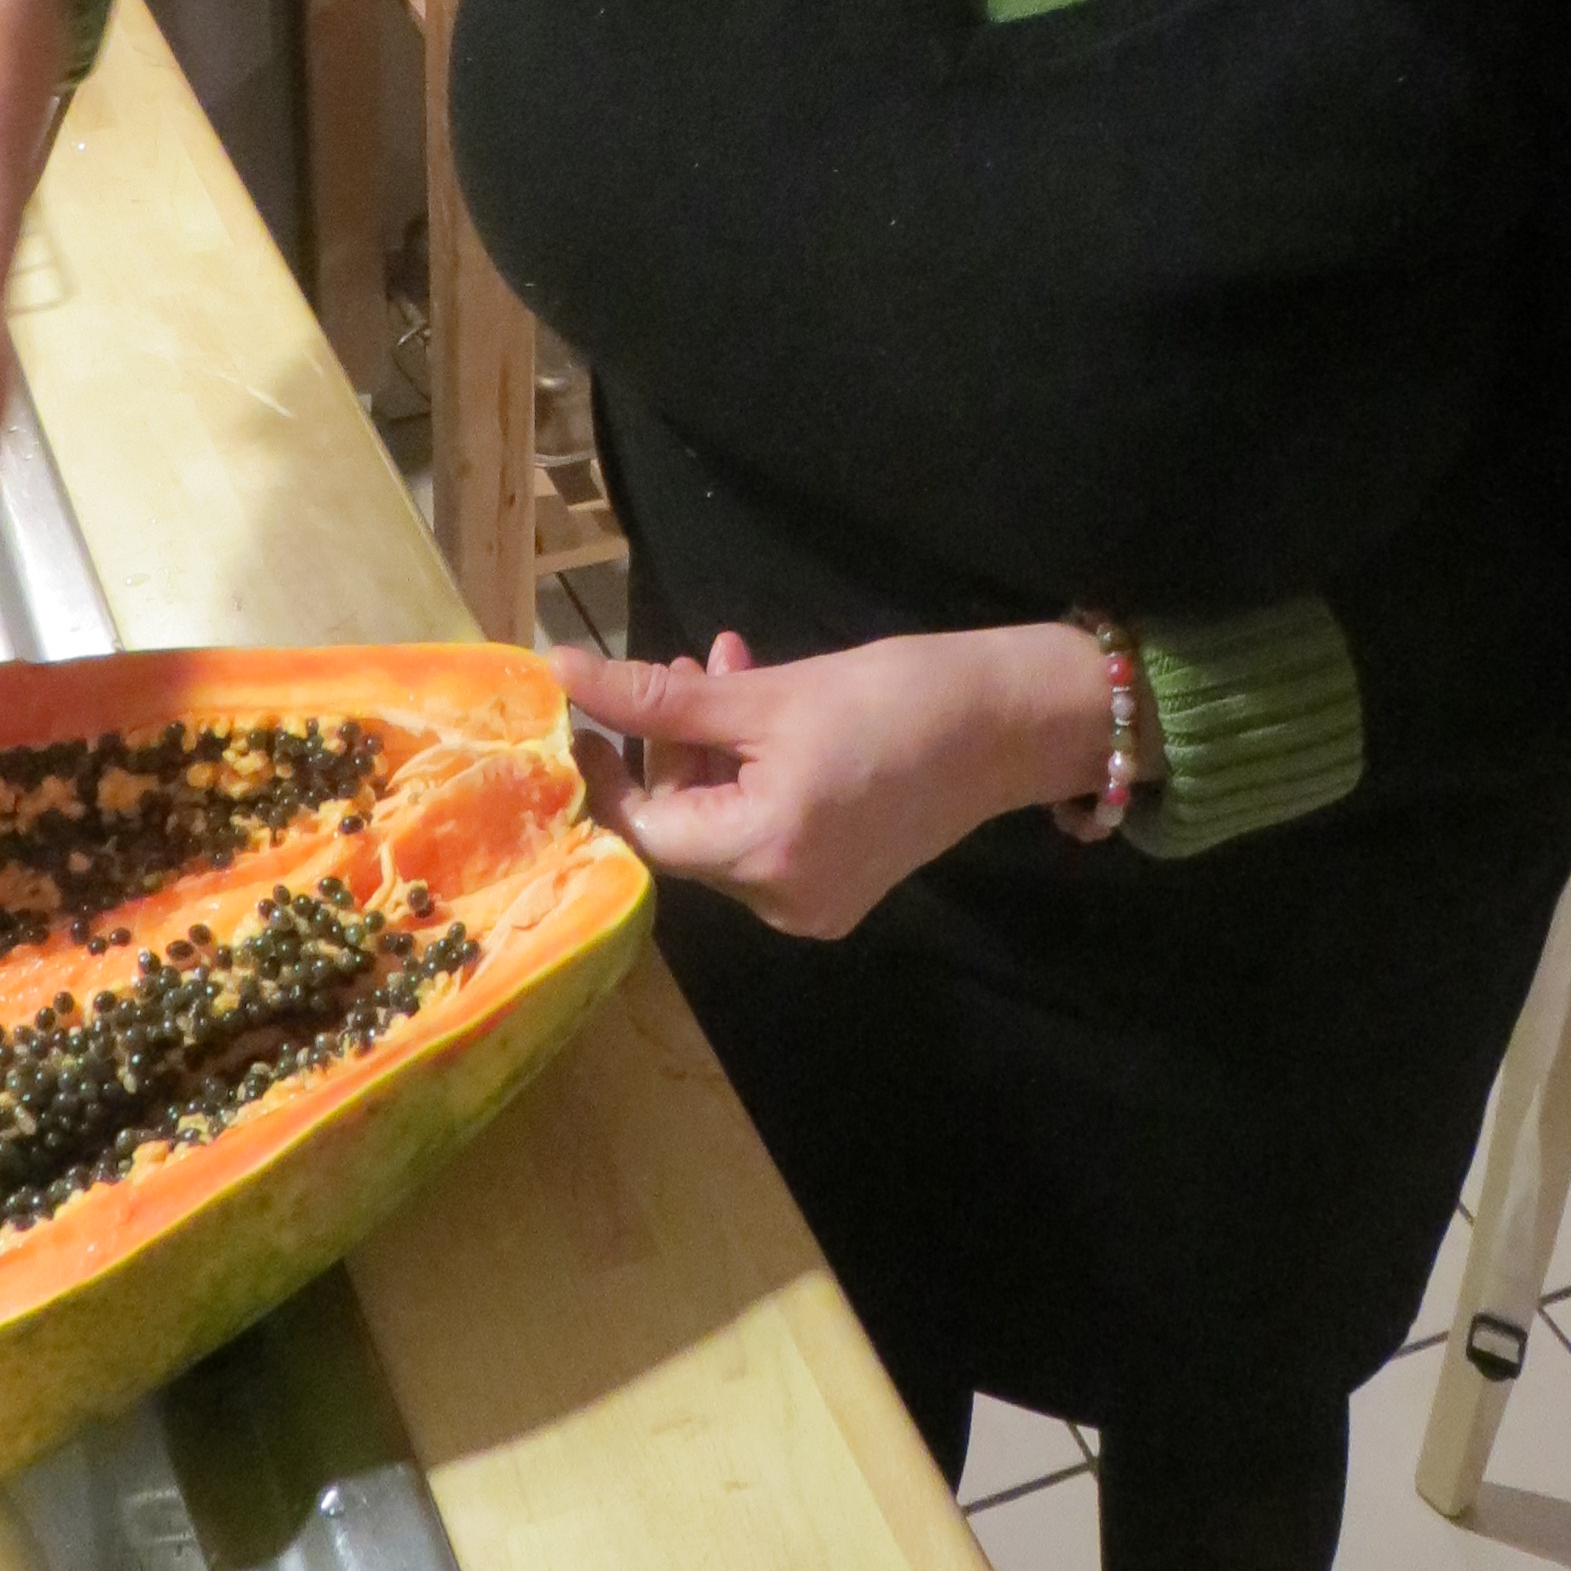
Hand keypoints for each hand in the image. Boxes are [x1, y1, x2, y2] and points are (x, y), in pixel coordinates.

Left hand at [553, 620, 1128, 938]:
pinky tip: (768, 716)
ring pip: (723, 828)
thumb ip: (657, 696)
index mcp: (762, 854)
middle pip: (684, 830)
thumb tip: (561, 672)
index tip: (587, 715)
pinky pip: (766, 837)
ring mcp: (813, 904)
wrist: (1009, 722)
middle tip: (688, 667)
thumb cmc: (895, 696)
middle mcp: (781, 902)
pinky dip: (752, 780)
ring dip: (713, 753)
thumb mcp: (765, 693)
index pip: (644, 830)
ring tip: (732, 670)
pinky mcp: (839, 889)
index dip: (606, 773)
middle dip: (673, 746)